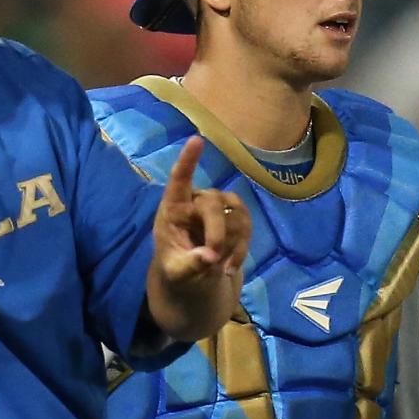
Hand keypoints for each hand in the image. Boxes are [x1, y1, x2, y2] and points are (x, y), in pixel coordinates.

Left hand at [146, 136, 251, 340]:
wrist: (192, 277)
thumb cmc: (175, 268)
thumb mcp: (175, 274)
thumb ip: (189, 265)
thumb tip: (210, 257)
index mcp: (172, 208)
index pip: (179, 180)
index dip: (187, 161)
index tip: (197, 141)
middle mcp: (196, 201)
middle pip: (213, 202)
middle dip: (217, 232)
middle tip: (213, 260)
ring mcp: (218, 207)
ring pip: (235, 214)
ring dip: (231, 244)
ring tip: (220, 268)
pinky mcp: (235, 218)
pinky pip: (247, 225)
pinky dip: (242, 249)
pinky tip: (230, 267)